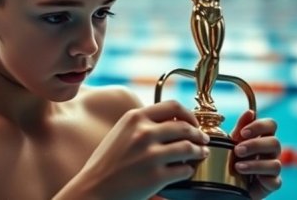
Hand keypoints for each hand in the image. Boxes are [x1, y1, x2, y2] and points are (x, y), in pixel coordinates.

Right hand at [69, 101, 209, 199]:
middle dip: (198, 134)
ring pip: (188, 148)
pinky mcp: (156, 177)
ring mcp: (151, 155)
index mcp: (134, 118)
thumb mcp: (120, 132)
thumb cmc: (105, 163)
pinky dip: (189, 170)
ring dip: (199, 151)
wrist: (93, 189)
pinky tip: (186, 170)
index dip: (188, 114)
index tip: (193, 123)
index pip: (172, 106)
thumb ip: (141, 124)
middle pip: (184, 127)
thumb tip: (171, 122)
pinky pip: (184, 170)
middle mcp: (143, 133)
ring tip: (201, 153)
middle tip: (203, 139)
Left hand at [231, 110, 281, 199]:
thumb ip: (241, 127)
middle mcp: (271, 151)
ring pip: (275, 163)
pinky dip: (263, 179)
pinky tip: (249, 180)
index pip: (271, 124)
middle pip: (275, 142)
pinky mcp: (272, 183)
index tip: (243, 133)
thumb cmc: (235, 157)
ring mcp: (273, 168)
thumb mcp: (234, 141)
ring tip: (238, 167)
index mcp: (263, 137)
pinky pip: (275, 182)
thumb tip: (249, 112)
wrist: (230, 182)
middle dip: (255, 145)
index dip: (259, 126)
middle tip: (237, 150)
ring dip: (255, 164)